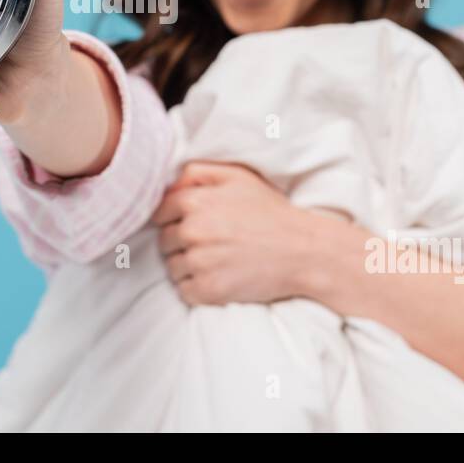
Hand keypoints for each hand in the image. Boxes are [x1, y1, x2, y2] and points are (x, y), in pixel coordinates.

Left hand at [152, 161, 344, 305]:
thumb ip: (197, 172)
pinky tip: (220, 277)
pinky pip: (184, 290)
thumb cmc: (271, 211)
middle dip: (182, 242)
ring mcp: (200, 262)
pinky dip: (197, 287)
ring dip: (188, 266)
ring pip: (173, 267)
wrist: (304, 250)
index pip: (160, 212)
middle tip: (212, 242)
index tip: (195, 224)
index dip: (174, 218)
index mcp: (195, 201)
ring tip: (219, 260)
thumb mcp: (237, 177)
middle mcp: (193, 231)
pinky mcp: (209, 290)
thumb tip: (168, 184)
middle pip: (164, 241)